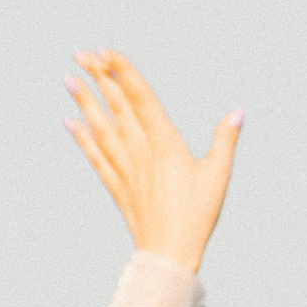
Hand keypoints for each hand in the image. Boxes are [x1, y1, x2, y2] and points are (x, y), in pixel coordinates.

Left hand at [64, 52, 242, 274]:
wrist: (170, 253)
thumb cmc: (197, 216)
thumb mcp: (218, 175)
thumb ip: (225, 140)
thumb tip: (237, 112)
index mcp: (166, 143)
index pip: (141, 98)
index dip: (123, 73)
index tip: (107, 53)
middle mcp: (141, 152)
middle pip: (117, 106)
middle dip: (98, 77)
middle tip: (82, 53)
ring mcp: (125, 169)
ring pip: (101, 128)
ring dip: (84, 102)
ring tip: (69, 79)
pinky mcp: (116, 186)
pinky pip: (95, 156)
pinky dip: (82, 138)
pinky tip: (70, 122)